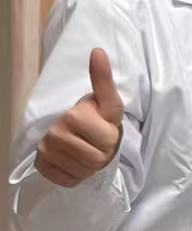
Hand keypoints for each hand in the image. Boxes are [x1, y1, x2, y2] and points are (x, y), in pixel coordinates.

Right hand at [35, 49, 124, 188]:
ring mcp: (45, 151)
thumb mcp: (109, 102)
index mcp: (73, 115)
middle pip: (95, 160)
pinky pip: (66, 180)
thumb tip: (98, 50)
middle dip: (103, 155)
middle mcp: (55, 133)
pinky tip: (74, 163)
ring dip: (90, 166)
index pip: (107, 143)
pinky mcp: (41, 166)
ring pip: (82, 171)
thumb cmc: (98, 118)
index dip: (111, 140)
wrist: (76, 134)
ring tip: (87, 151)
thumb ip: (104, 79)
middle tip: (98, 144)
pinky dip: (75, 176)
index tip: (105, 130)